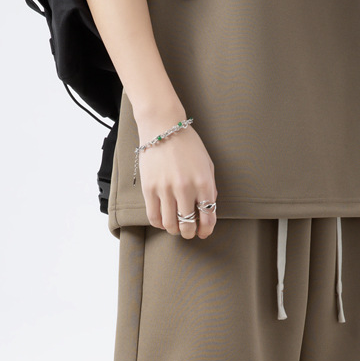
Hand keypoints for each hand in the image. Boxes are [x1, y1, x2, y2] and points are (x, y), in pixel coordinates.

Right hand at [135, 111, 217, 239]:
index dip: (206, 230)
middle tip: (189, 232)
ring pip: (170, 224)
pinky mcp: (149, 188)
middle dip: (190, 233)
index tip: (204, 232)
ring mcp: (165, 189)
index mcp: (203, 182)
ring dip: (175, 230)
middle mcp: (185, 189)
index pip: (208, 217)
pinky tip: (163, 220)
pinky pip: (153, 216)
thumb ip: (210, 186)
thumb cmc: (187, 144)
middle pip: (187, 224)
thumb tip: (208, 206)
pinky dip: (159, 224)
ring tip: (176, 227)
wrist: (163, 128)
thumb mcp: (207, 163)